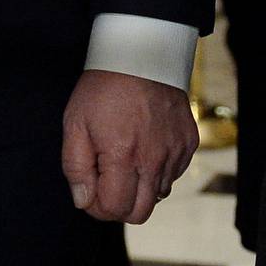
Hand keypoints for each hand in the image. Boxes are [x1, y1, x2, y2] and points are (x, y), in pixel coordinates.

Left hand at [60, 69, 197, 225]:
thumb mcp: (75, 123)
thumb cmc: (104, 87)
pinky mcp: (189, 140)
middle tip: (106, 182)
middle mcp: (154, 158)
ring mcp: (176, 150)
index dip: (97, 207)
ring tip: (126, 159)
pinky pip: (174, 173)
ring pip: (158, 194)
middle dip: (119, 206)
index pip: (114, 209)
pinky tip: (145, 147)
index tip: (90, 189)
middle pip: (140, 213)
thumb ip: (76, 167)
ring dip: (139, 187)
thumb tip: (83, 200)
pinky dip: (159, 170)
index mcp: (123, 156)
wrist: (143, 52)